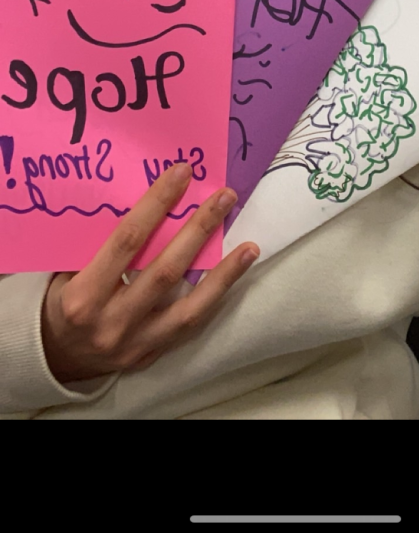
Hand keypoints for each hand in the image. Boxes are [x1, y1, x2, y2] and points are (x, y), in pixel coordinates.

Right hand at [40, 163, 258, 383]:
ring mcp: (134, 343)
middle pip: (164, 270)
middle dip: (197, 229)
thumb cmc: (64, 301)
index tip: (181, 173)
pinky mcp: (151, 355)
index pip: (127, 240)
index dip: (156, 204)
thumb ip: (100, 244)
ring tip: (249, 247)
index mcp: (83, 295)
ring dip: (222, 273)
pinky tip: (234, 276)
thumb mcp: (67, 271)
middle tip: (223, 197)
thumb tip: (144, 199)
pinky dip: (214, 299)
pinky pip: (189, 325)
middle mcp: (111, 322)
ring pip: (187, 307)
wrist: (54, 359)